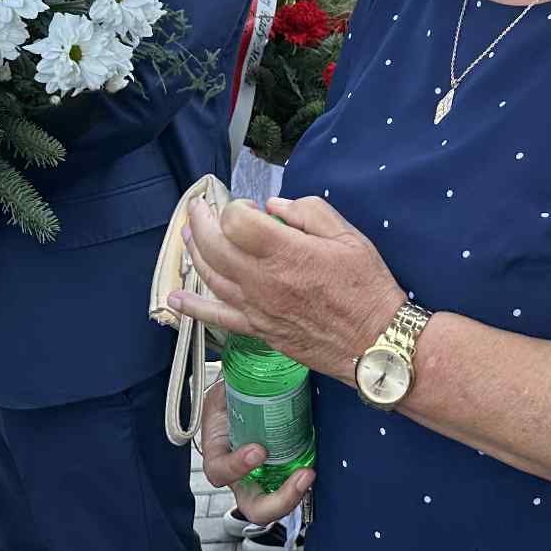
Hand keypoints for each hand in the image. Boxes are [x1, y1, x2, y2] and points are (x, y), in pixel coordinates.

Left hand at [170, 193, 401, 380]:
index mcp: (287, 253)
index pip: (236, 221)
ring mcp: (256, 308)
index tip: (250, 207)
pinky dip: (192, 307)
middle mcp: (263, 281)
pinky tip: (175, 299)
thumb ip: (308, 212)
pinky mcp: (257, 329)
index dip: (237, 207)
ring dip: (193, 251)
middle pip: (214, 245)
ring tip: (187, 234)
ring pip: (210, 276)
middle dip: (201, 221)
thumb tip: (274, 207)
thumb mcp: (349, 237)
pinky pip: (217, 317)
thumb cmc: (367, 288)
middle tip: (199, 208)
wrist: (375, 343)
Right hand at [198, 378, 316, 525]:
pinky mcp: (283, 473)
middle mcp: (240, 472)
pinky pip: (292, 486)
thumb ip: (233, 378)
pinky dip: (305, 484)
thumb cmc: (236, 387)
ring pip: (275, 505)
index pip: (218, 471)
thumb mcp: (227, 382)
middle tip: (301, 476)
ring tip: (309, 473)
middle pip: (253, 506)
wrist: (250, 389)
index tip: (258, 450)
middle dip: (277, 501)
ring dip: (294, 496)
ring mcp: (263, 477)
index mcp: (219, 449)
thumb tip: (254, 349)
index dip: (236, 467)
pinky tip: (314, 468)